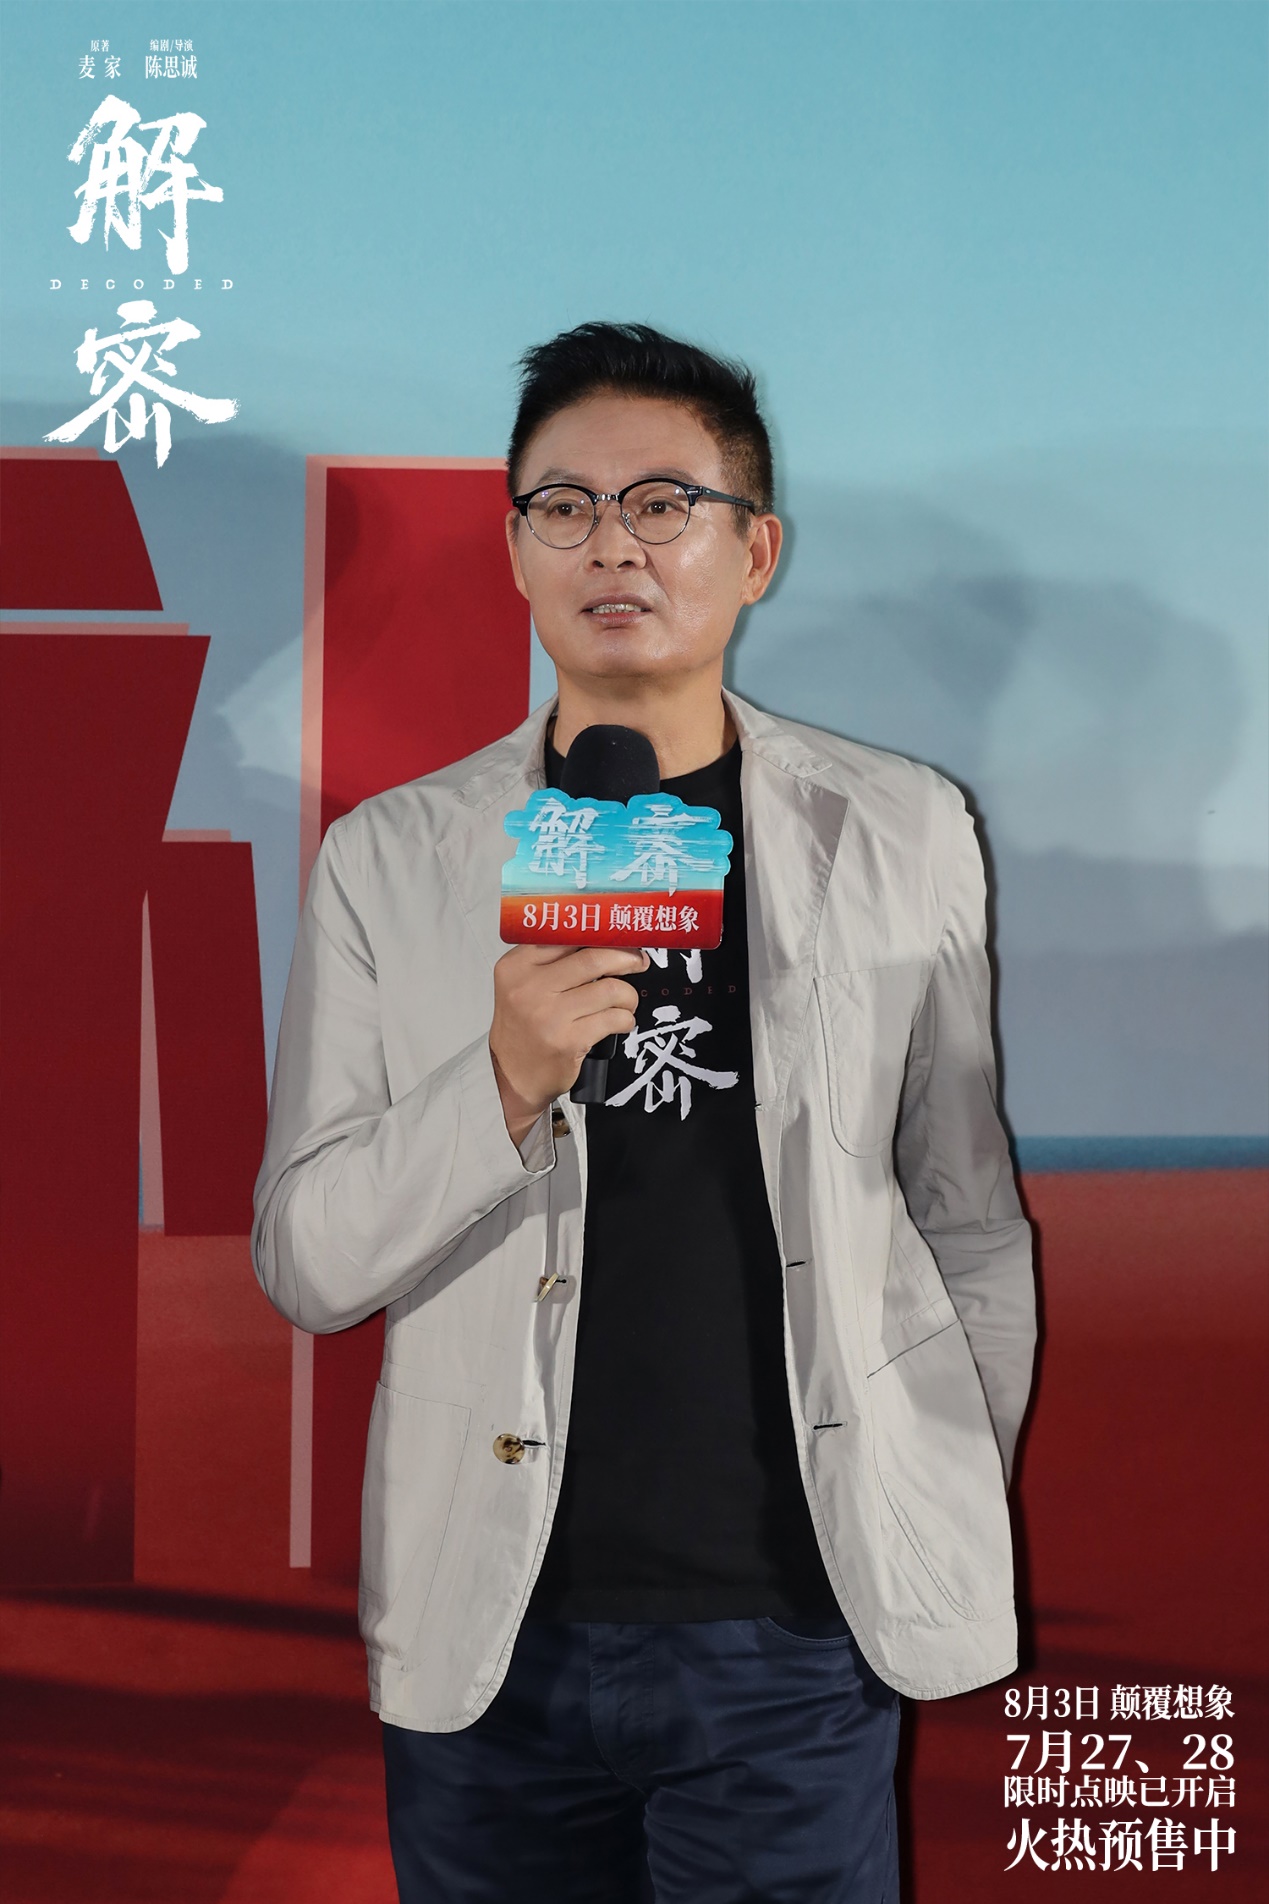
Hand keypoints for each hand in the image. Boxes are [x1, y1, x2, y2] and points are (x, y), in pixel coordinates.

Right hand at [490, 943, 648, 1145]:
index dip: (601, 934)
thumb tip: (602, 939)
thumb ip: (553, 961)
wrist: (511, 1076)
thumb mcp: (522, 985)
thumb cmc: (522, 1029)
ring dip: (628, 996)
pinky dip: (626, 1019)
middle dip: (626, 958)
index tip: (620, 937)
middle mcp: (529, 988)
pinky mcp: (569, 1041)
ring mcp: (550, 1015)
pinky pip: (614, 1019)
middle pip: (594, 958)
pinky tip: (620, 1022)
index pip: (567, 936)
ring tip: (626, 1002)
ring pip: (610, 989)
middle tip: (638, 962)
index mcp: (517, 966)